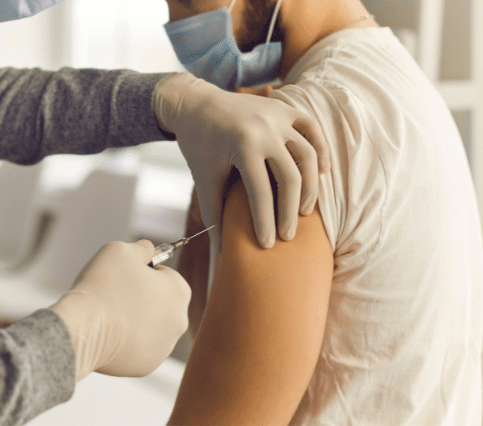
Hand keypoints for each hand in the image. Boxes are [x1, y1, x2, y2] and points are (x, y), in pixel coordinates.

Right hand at [50, 240, 189, 380]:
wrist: (83, 329)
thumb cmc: (103, 286)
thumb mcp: (121, 250)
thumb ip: (141, 247)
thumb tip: (147, 249)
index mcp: (179, 290)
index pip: (165, 276)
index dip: (143, 273)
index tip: (124, 277)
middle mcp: (180, 320)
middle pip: (160, 303)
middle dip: (142, 298)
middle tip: (115, 295)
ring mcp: (165, 346)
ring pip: (150, 327)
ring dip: (135, 320)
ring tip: (110, 315)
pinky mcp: (147, 365)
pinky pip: (138, 348)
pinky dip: (126, 341)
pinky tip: (109, 334)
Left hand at [153, 73, 329, 248]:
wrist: (196, 104)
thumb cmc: (197, 144)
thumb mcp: (203, 177)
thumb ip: (213, 212)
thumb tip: (222, 248)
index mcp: (243, 145)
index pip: (261, 193)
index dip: (265, 222)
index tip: (267, 244)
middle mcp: (266, 129)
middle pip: (291, 177)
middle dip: (290, 211)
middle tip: (288, 235)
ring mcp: (278, 116)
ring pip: (308, 155)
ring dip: (311, 186)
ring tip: (305, 211)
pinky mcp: (285, 109)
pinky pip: (312, 129)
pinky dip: (320, 151)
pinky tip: (321, 175)